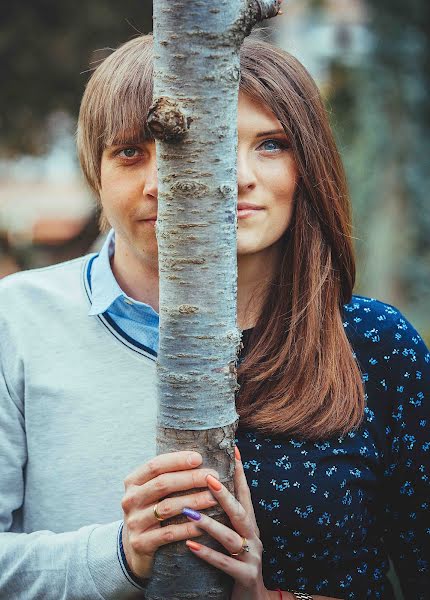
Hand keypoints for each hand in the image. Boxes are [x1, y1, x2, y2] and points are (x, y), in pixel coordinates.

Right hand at [121, 451, 218, 578]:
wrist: (133, 549)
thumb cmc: (151, 512)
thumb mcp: (152, 492)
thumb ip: (169, 476)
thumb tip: (200, 460)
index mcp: (133, 482)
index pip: (155, 465)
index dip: (177, 460)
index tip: (199, 458)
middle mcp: (130, 499)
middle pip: (163, 484)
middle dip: (190, 478)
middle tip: (212, 477)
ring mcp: (134, 522)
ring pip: (167, 508)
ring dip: (193, 501)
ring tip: (213, 499)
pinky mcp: (141, 542)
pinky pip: (168, 533)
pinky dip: (187, 528)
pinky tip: (203, 525)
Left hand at [183, 446, 268, 599]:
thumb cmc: (238, 563)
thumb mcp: (234, 536)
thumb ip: (225, 517)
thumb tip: (205, 489)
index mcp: (250, 524)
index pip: (245, 493)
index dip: (240, 471)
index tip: (233, 449)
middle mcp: (253, 537)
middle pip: (240, 511)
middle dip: (225, 494)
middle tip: (208, 478)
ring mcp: (251, 557)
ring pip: (231, 537)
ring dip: (211, 524)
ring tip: (191, 512)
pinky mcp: (245, 577)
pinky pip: (224, 564)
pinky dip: (207, 554)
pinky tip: (189, 544)